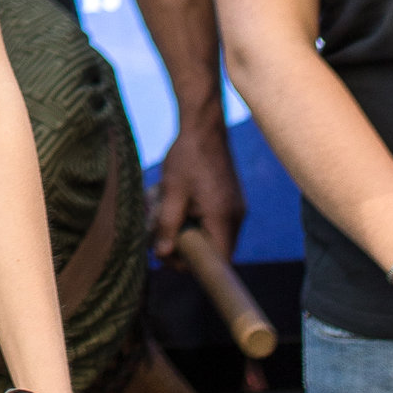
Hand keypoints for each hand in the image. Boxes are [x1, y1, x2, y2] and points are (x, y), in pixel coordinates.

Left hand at [150, 105, 245, 260]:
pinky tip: (171, 200)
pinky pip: (211, 219)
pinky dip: (191, 216)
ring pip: (209, 233)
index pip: (219, 261)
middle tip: (157, 233)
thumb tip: (161, 255)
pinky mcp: (228, 199)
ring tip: (160, 210)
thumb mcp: (172, 192)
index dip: (195, 267)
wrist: (203, 125)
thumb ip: (167, 226)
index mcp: (224, 218)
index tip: (169, 257)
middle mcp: (235, 217)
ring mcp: (234, 208)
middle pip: (212, 249)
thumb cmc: (187, 156)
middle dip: (183, 244)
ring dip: (184, 228)